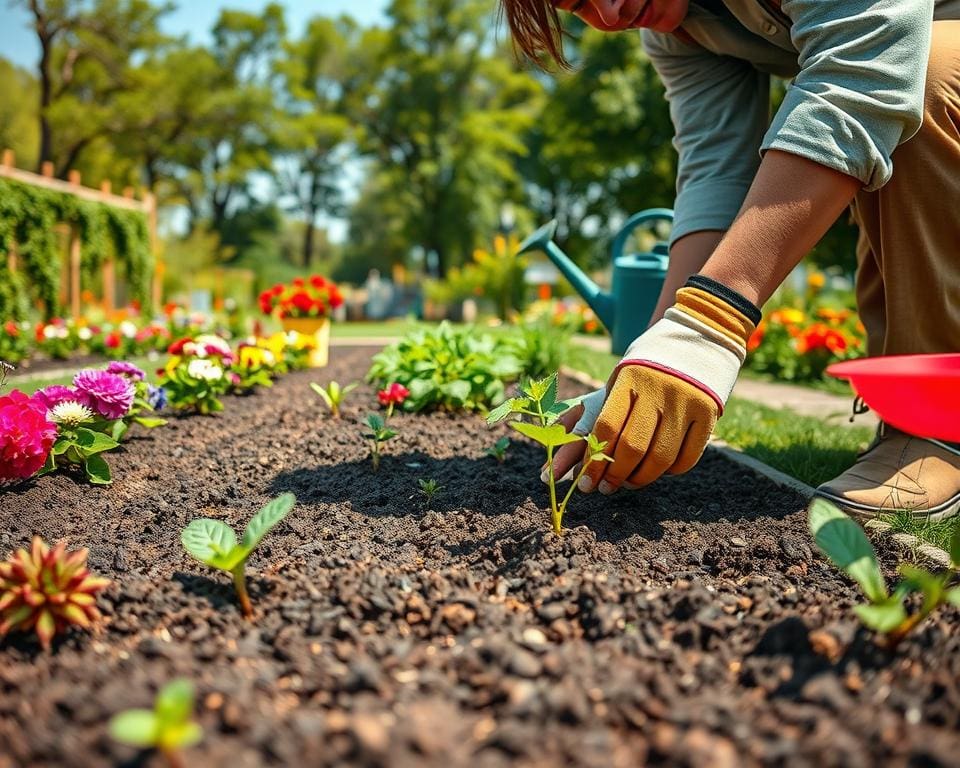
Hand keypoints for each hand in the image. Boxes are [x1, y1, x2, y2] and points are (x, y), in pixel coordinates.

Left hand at [546, 276, 759, 492]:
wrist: (700, 335)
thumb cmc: (648, 366)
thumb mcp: (621, 377)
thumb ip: (600, 413)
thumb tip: (573, 456)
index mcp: (629, 379)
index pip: (606, 428)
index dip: (593, 461)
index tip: (587, 482)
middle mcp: (658, 390)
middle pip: (632, 448)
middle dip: (615, 475)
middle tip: (606, 488)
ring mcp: (686, 402)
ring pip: (660, 458)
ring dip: (641, 479)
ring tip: (629, 483)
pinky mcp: (709, 413)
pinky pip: (687, 458)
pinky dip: (670, 472)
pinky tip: (658, 471)